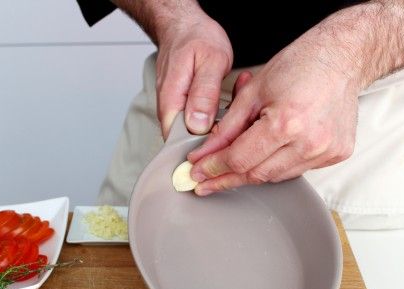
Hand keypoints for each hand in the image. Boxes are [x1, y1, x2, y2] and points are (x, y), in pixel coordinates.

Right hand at [155, 10, 231, 137]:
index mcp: (171, 100)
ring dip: (218, 127)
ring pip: (195, 133)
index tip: (225, 141)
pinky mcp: (182, 107)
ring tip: (233, 111)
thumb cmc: (196, 38)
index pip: (179, 141)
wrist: (184, 26)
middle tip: (235, 124)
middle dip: (214, 138)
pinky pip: (198, 122)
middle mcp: (168, 109)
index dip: (202, 147)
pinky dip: (216, 118)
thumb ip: (204, 94)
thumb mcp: (211, 61)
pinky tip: (228, 107)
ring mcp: (174, 109)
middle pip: (188, 141)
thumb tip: (197, 125)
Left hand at [187, 35, 359, 195]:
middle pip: (256, 174)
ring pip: (275, 176)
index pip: (239, 159)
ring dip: (251, 172)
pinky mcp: (336, 155)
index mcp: (286, 122)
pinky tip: (266, 154)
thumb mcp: (252, 92)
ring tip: (232, 166)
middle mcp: (310, 142)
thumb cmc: (300, 65)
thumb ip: (227, 127)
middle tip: (206, 180)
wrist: (342, 56)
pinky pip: (296, 170)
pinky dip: (276, 165)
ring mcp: (326, 151)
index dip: (213, 168)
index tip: (197, 172)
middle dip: (226, 177)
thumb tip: (205, 154)